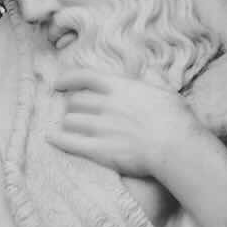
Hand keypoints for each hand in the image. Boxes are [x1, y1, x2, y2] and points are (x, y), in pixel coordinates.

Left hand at [44, 65, 194, 194]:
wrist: (175, 146)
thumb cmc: (176, 119)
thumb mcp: (162, 92)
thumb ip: (145, 85)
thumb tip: (142, 77)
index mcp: (121, 87)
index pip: (86, 76)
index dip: (69, 78)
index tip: (59, 83)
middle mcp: (106, 104)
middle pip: (75, 101)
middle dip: (72, 106)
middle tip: (74, 111)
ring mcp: (100, 127)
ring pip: (70, 120)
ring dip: (68, 123)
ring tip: (70, 126)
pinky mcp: (99, 149)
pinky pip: (70, 142)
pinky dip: (58, 139)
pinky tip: (51, 138)